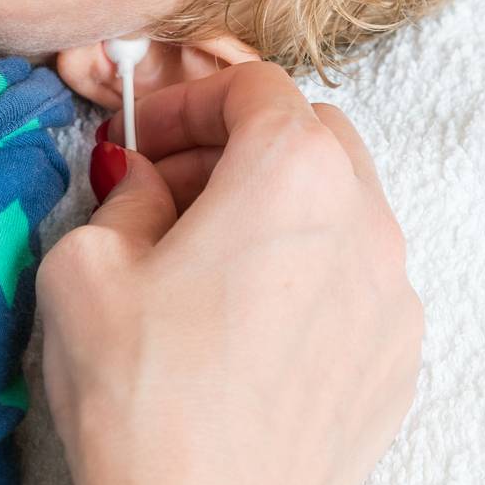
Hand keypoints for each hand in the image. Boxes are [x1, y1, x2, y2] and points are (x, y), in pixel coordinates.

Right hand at [36, 61, 423, 484]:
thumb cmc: (141, 399)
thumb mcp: (85, 266)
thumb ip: (121, 193)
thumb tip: (144, 182)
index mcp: (293, 173)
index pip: (254, 85)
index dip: (188, 100)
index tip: (143, 137)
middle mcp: (366, 220)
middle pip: (311, 135)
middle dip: (238, 145)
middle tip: (168, 191)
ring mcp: (396, 297)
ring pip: (341, 208)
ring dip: (276, 209)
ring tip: (204, 264)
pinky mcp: (399, 362)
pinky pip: (357, 283)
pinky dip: (307, 275)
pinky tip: (245, 327)